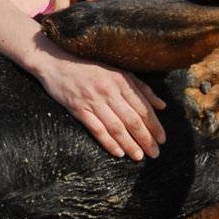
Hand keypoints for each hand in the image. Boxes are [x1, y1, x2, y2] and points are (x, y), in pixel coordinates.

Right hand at [32, 45, 165, 160]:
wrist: (56, 61)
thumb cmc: (90, 67)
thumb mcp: (118, 72)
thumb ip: (141, 88)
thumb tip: (162, 106)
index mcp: (121, 80)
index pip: (142, 107)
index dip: (154, 125)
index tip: (162, 139)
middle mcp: (109, 90)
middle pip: (132, 119)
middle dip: (145, 138)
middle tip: (155, 153)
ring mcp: (93, 100)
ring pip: (116, 127)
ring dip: (129, 144)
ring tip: (139, 156)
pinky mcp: (78, 108)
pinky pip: (96, 129)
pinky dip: (108, 142)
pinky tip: (118, 152)